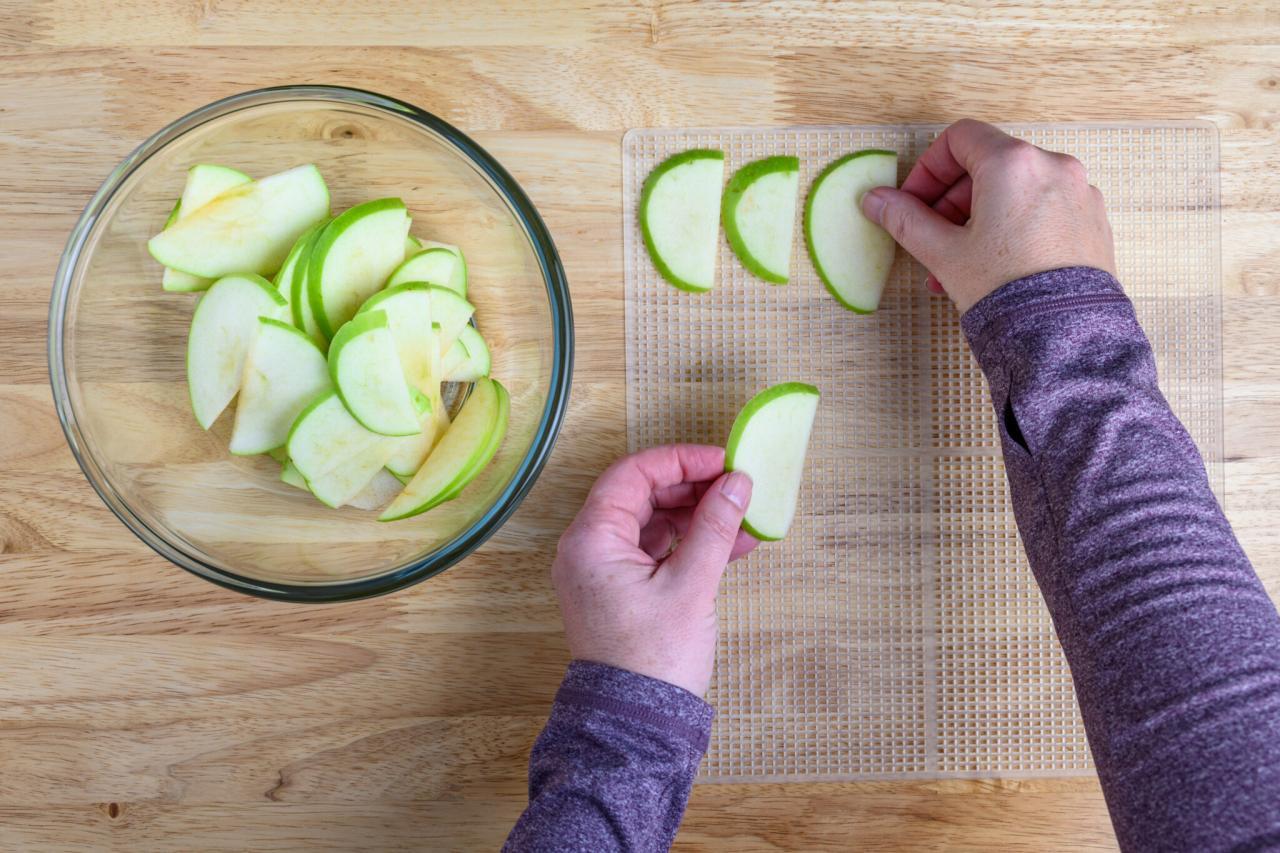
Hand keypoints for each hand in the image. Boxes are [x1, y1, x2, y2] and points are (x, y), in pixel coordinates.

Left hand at [552, 445, 756, 695]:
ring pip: (651, 522)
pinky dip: (689, 544)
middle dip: (692, 487)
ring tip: (742, 517)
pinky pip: (655, 551)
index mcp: (591, 540)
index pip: (633, 474)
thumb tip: (736, 483)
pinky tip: (730, 544)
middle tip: (736, 487)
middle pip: (641, 495)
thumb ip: (713, 527)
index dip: (680, 461)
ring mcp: (602, 570)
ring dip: (696, 516)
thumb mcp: (690, 586)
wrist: (636, 723)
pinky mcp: (620, 590)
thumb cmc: (652, 660)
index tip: (722, 461)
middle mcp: (588, 549)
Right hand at [860, 118, 1116, 312]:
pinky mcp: (1092, 222)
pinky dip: (1013, 226)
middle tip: (932, 236)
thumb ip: (905, 220)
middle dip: (951, 200)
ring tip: (959, 262)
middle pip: (988, 165)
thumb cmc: (1008, 291)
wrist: (1063, 337)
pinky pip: (1042, 210)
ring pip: (1015, 191)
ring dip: (979, 217)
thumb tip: (877, 201)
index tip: (914, 200)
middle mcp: (1053, 167)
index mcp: (1013, 164)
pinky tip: (996, 266)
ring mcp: (1078, 193)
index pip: (960, 138)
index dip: (928, 168)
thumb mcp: (944, 253)